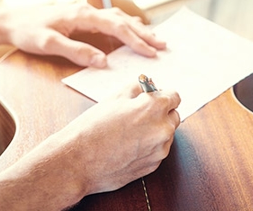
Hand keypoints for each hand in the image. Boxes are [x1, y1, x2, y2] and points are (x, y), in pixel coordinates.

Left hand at [0, 3, 165, 67]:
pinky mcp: (86, 17)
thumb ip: (76, 51)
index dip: (135, 40)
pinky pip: (113, 20)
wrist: (11, 20)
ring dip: (139, 29)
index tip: (151, 52)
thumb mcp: (48, 44)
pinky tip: (135, 30)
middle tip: (164, 45)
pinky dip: (128, 26)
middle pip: (124, 20)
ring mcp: (88, 12)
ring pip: (121, 18)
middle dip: (145, 33)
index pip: (116, 27)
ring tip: (157, 39)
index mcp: (83, 15)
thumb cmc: (28, 32)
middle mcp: (89, 10)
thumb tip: (103, 62)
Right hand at [62, 84, 180, 193]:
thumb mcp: (115, 97)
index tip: (154, 97)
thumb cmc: (93, 127)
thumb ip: (138, 88)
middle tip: (141, 114)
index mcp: (155, 107)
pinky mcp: (154, 165)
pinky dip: (149, 147)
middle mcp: (163, 128)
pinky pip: (158, 150)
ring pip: (167, 134)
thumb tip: (149, 87)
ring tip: (131, 132)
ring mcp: (160, 149)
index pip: (175, 96)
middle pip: (173, 115)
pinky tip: (129, 146)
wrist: (77, 161)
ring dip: (156, 131)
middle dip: (162, 113)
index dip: (163, 95)